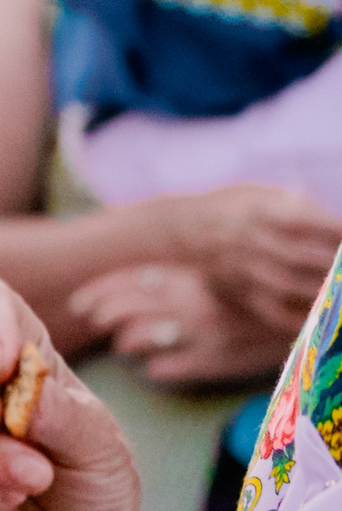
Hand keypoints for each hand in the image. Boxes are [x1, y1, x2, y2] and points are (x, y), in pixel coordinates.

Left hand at [71, 264, 295, 387]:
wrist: (311, 310)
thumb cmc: (259, 290)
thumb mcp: (220, 273)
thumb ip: (184, 275)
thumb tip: (145, 278)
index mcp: (189, 276)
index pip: (130, 280)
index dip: (99, 292)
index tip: (78, 303)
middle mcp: (189, 301)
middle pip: (126, 307)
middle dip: (102, 314)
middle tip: (91, 320)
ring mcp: (201, 332)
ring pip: (140, 338)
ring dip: (126, 341)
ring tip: (124, 342)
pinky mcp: (218, 360)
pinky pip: (170, 369)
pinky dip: (157, 370)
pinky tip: (154, 369)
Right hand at [158, 182, 341, 331]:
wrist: (184, 229)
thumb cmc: (234, 207)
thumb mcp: (260, 193)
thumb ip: (299, 205)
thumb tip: (338, 225)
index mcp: (257, 212)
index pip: (304, 221)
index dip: (334, 229)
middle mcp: (250, 241)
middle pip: (300, 257)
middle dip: (335, 263)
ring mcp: (244, 270)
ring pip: (291, 286)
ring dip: (324, 290)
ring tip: (341, 291)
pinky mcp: (242, 292)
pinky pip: (275, 311)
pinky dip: (303, 317)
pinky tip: (325, 316)